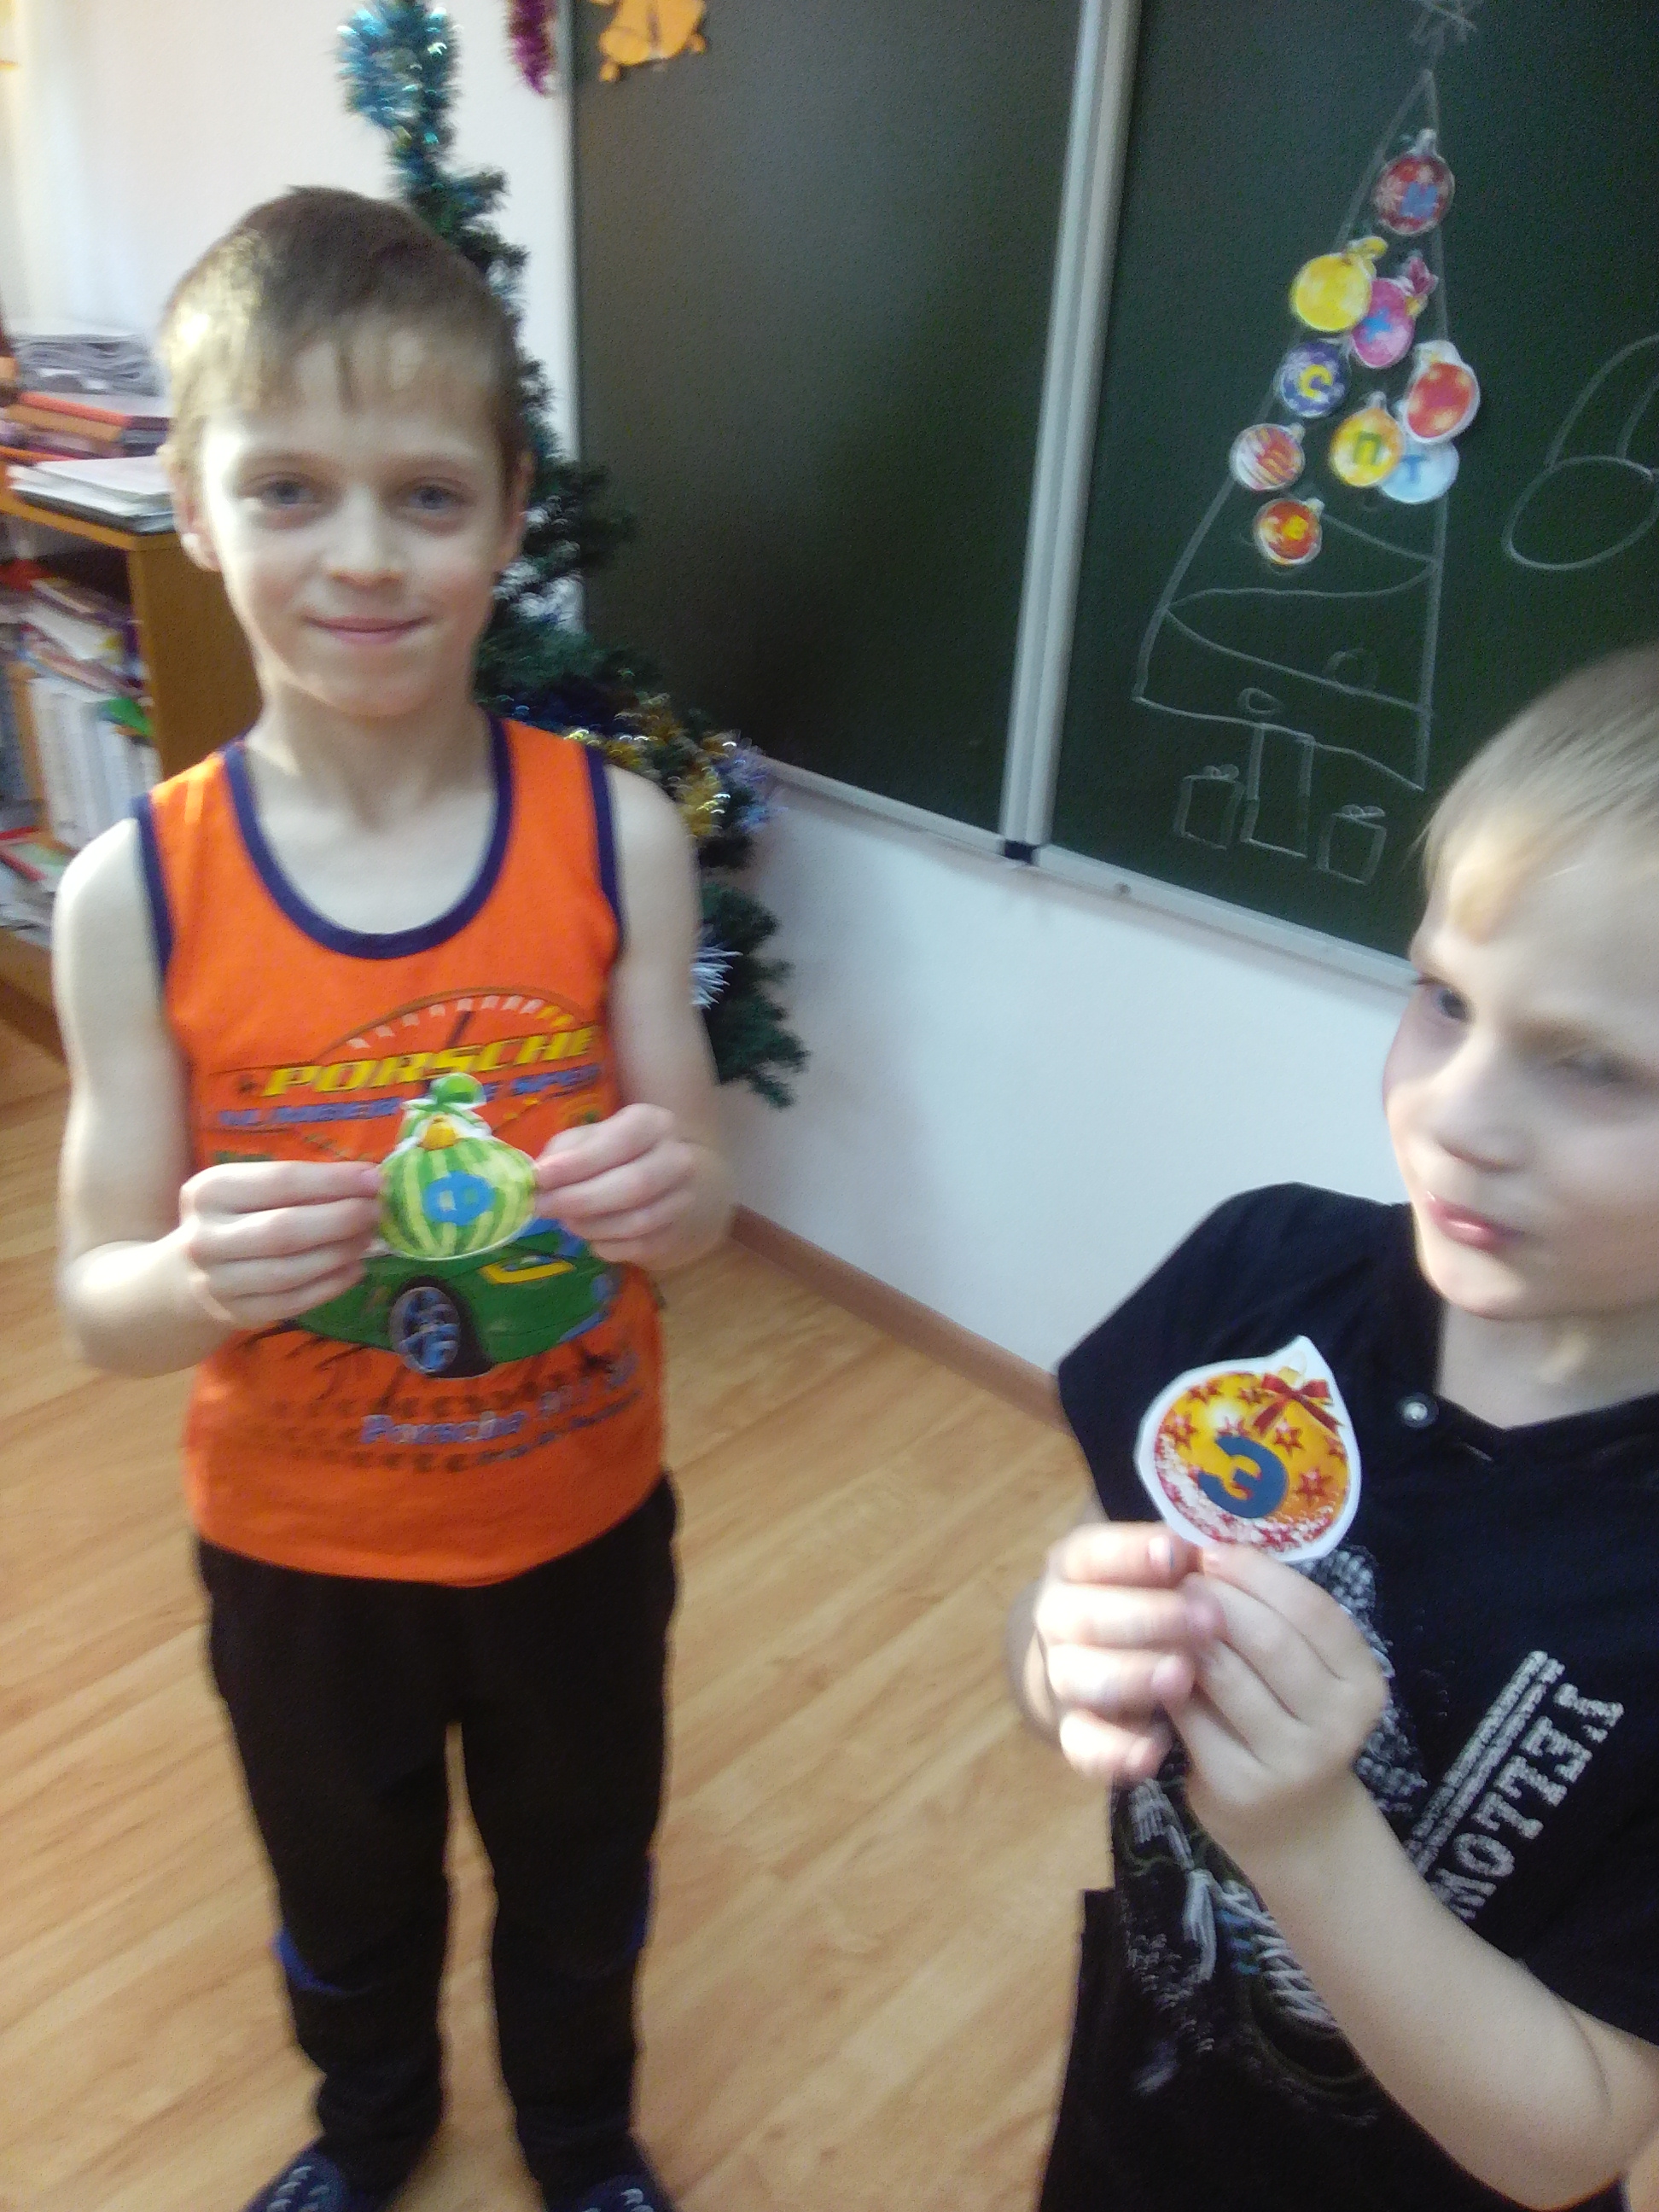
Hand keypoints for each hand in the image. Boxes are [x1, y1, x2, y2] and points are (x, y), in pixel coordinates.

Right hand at [178, 1159, 381, 1329]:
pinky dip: (331, 1285)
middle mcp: (206, 1237)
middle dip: (341, 1219)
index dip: (334, 1181)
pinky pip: (293, 1302)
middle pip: (286, 1229)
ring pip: (291, 1270)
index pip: (281, 1181)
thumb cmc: (233, 1219)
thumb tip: (367, 1181)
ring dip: (340, 1253)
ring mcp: (218, 1281)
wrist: (184, 1277)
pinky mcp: (236, 1313)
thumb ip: (300, 1184)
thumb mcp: (249, 1190)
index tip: (374, 1179)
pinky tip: (355, 1269)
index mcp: (210, 1191)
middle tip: (376, 1212)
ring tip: (368, 1238)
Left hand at [535, 1104, 703, 1264]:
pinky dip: (606, 1245)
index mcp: (654, 1124)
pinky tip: (591, 1236)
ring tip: (566, 1221)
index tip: (541, 1177)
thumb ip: (566, 1150)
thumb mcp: (593, 1138)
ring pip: (636, 1222)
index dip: (580, 1161)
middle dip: (579, 1199)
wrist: (673, 1183)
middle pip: (633, 1185)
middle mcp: (677, 1159)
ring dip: (591, 1226)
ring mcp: (683, 1199)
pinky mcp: (675, 1234)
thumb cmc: (619, 1155)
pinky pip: (637, 1248)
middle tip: (542, 1207)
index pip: (621, 1141)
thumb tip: (540, 1176)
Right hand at [1032, 1521, 1222, 1784]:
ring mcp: (1060, 1675)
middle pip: (1084, 1616)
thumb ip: (1178, 1564)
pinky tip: (1157, 1746)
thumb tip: (1212, 1556)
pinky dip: (1115, 1749)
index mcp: (1074, 1566)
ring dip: (1131, 1675)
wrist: (1099, 1657)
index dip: (1132, 1552)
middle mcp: (1057, 1617)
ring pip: (1077, 1677)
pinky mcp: (1071, 1730)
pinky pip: (1081, 1745)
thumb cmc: (1146, 1598)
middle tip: (1206, 1621)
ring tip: (1183, 1676)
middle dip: (1146, 1617)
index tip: (1179, 1553)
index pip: (1092, 1552)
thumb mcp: (1157, 1570)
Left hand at [1173, 1547, 1387, 1874]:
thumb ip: (1276, 1615)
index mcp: (1362, 1681)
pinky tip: (1155, 1661)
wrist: (1292, 1822)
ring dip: (1186, 1633)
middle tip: (1179, 1575)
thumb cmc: (1292, 1719)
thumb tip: (1209, 1544)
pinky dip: (1169, 1681)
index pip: (1312, 1609)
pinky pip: (1193, 1715)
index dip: (1256, 1572)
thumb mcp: (1306, 1668)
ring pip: (1227, 1675)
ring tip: (1161, 1608)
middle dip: (1216, 1597)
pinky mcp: (1240, 1786)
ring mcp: (1292, 1761)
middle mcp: (1339, 1723)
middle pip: (1270, 1639)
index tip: (1211, 1550)